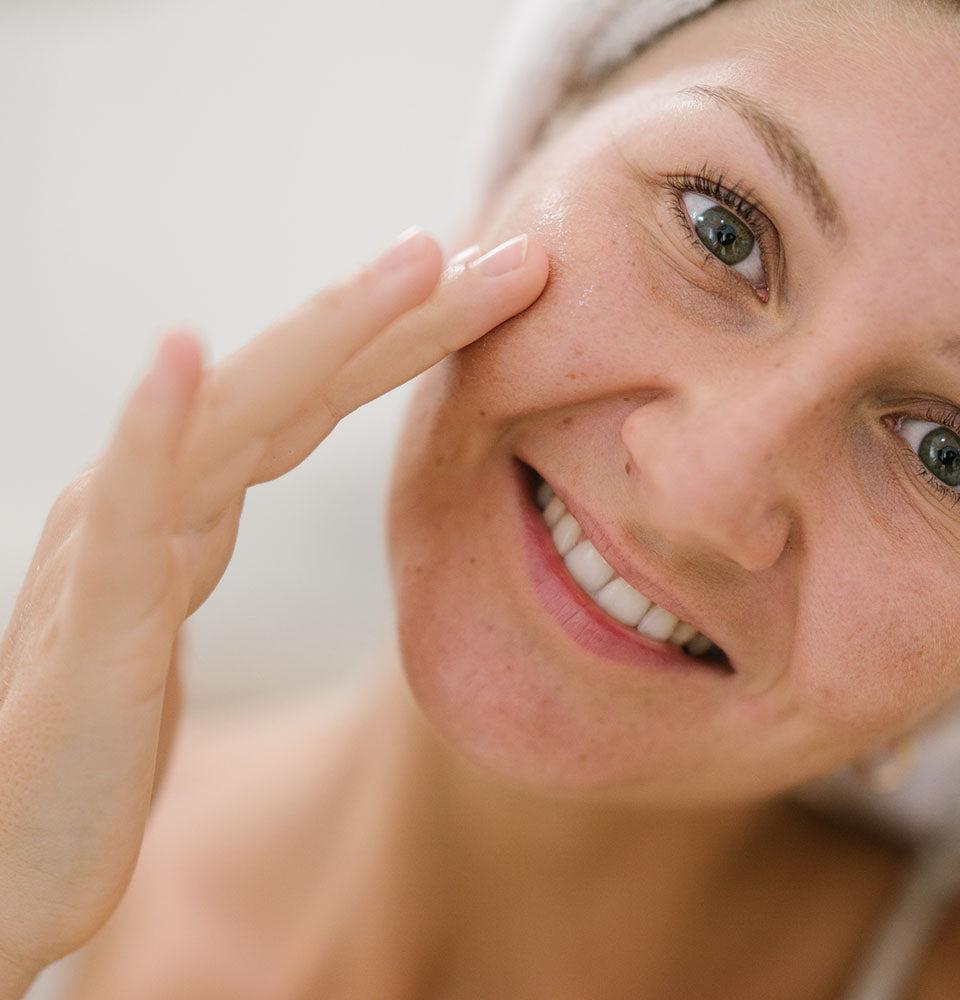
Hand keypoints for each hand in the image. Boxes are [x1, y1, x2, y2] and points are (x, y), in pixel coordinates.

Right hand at [0, 227, 547, 989]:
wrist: (5, 856)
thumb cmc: (93, 737)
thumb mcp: (171, 616)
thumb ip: (201, 534)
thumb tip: (249, 466)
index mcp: (190, 499)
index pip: (317, 395)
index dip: (412, 337)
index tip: (504, 288)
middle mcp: (157, 497)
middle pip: (300, 382)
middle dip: (412, 314)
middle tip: (524, 255)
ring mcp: (118, 548)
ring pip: (237, 417)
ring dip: (329, 332)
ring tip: (416, 260)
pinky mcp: (91, 626)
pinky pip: (126, 513)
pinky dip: (155, 429)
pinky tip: (181, 356)